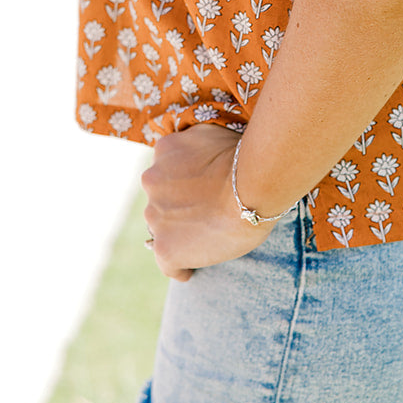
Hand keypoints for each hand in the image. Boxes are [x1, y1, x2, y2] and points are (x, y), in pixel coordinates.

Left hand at [141, 124, 277, 279]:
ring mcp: (156, 216)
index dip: (184, 184)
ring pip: (163, 230)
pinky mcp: (165, 247)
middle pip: (162, 200)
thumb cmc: (243, 159)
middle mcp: (151, 181)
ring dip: (180, 232)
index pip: (167, 171)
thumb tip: (197, 154)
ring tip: (209, 237)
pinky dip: (181, 266)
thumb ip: (194, 143)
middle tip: (208, 213)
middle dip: (180, 207)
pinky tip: (193, 268)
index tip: (200, 193)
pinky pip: (168, 264)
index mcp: (163, 150)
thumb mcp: (212, 134)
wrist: (251, 186)